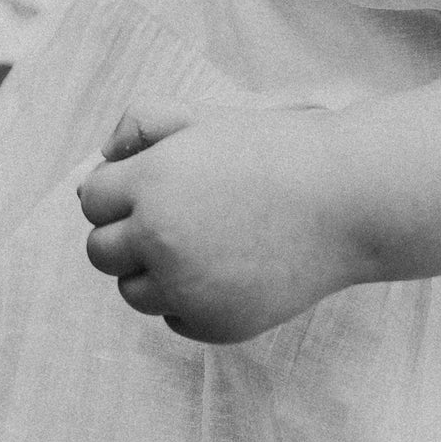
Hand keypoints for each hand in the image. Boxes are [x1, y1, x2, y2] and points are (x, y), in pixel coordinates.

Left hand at [77, 104, 360, 343]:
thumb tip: (98, 165)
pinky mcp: (213, 324)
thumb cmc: (274, 150)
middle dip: (126, 233)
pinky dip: (189, 299)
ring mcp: (186, 288)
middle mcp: (158, 239)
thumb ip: (140, 125)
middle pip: (100, 251)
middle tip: (175, 216)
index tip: (154, 185)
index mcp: (149, 183)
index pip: (92, 200)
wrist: (348, 200)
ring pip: (132, 291)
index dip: (120, 190)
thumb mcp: (202, 117)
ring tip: (203, 243)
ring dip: (153, 270)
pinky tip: (227, 269)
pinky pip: (174, 317)